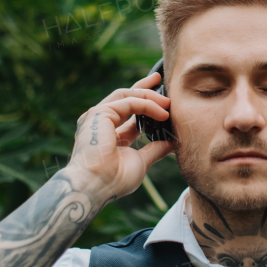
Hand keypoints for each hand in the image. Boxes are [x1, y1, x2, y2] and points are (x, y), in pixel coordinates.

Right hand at [65, 72, 173, 202]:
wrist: (95, 186)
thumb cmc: (114, 180)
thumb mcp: (140, 162)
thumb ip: (154, 150)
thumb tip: (171, 143)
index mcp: (108, 133)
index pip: (128, 112)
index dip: (145, 103)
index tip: (161, 98)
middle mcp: (100, 121)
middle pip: (124, 96)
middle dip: (143, 87)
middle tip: (159, 79)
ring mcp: (98, 116)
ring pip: (127, 95)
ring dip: (149, 96)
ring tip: (168, 102)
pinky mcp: (100, 113)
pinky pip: (129, 102)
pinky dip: (148, 104)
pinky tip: (162, 112)